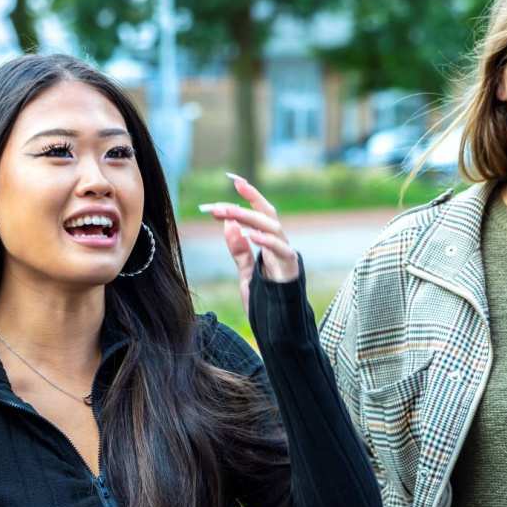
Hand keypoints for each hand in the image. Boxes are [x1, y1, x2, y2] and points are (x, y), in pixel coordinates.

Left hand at [200, 173, 299, 309]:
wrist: (280, 328)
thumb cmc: (266, 301)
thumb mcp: (247, 273)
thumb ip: (239, 250)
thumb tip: (228, 225)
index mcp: (270, 243)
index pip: (261, 212)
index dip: (250, 194)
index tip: (234, 178)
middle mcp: (280, 245)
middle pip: (265, 215)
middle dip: (241, 207)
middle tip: (217, 206)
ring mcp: (286, 256)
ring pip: (272, 227)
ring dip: (249, 218)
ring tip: (228, 213)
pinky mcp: (290, 270)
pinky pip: (280, 250)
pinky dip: (266, 241)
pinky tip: (249, 234)